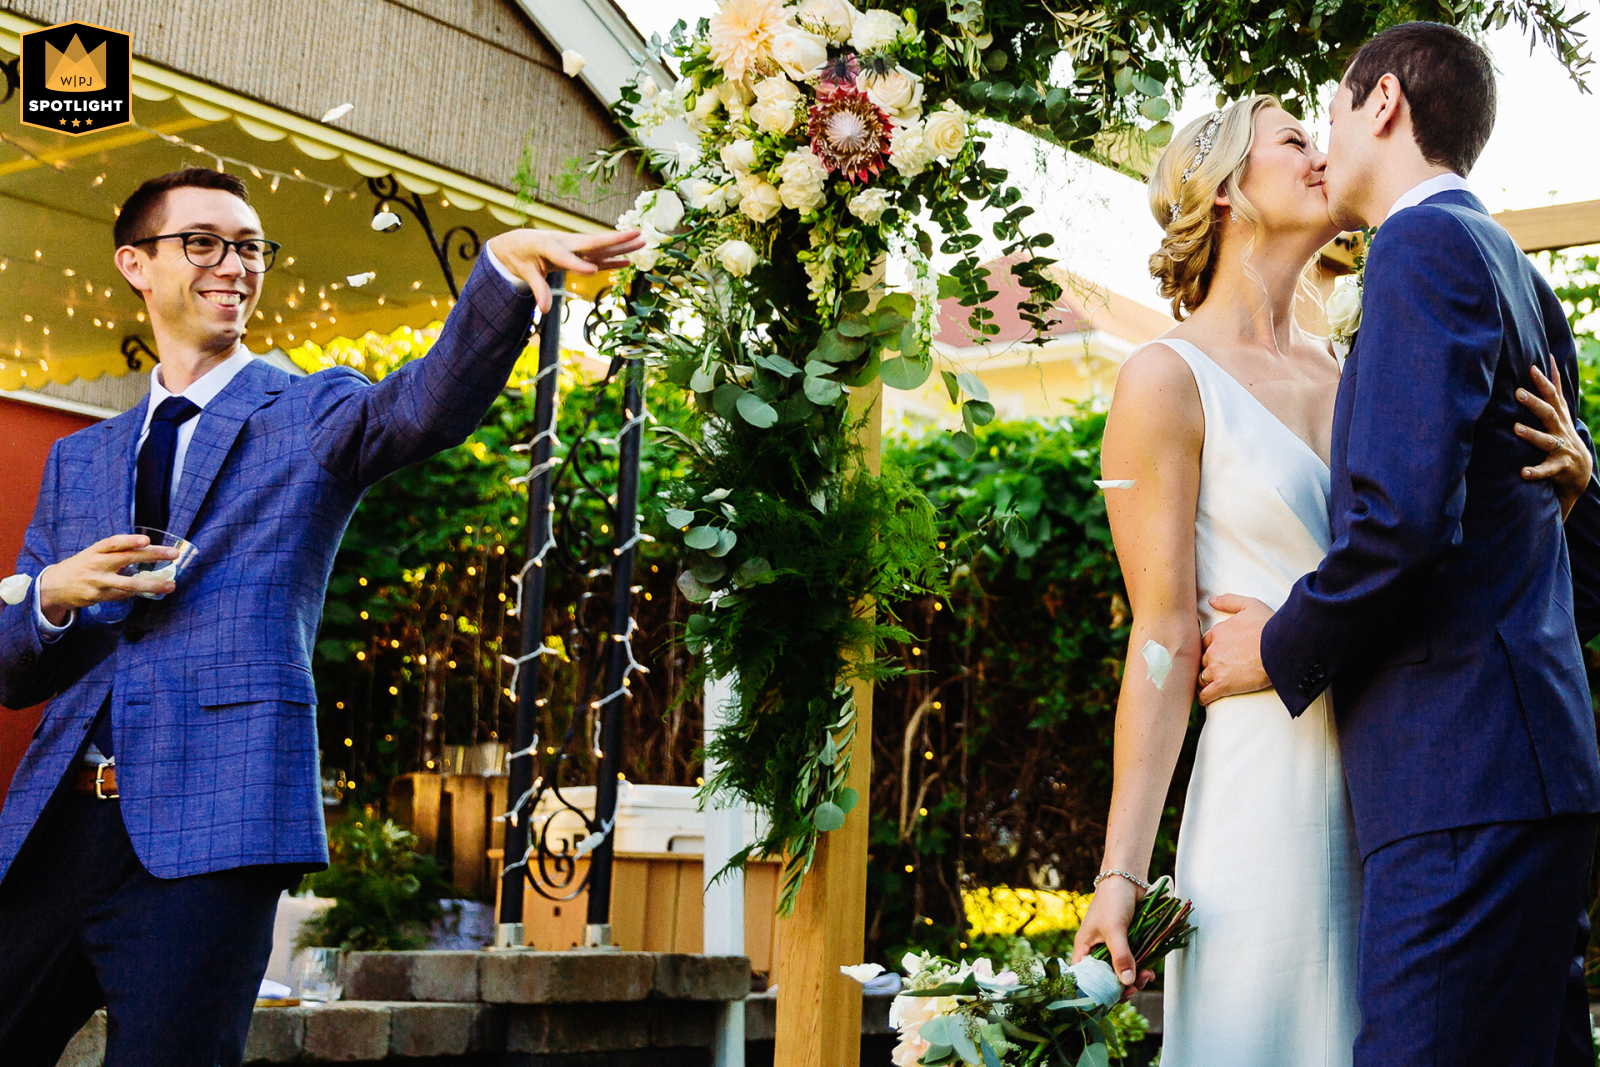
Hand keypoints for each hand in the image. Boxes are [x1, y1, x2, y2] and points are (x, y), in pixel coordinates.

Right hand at [37, 534, 179, 623]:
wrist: (54, 586)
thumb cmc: (83, 566)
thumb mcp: (94, 554)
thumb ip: (116, 552)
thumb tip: (150, 551)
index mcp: (96, 550)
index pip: (113, 542)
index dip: (129, 540)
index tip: (146, 540)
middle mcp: (96, 564)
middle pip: (127, 559)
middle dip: (153, 556)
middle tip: (174, 555)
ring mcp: (97, 582)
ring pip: (129, 584)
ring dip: (152, 585)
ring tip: (171, 585)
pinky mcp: (98, 597)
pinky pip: (123, 595)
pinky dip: (136, 593)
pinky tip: (147, 592)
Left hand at [485, 228, 645, 312]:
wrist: (520, 242)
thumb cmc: (521, 256)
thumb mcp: (524, 272)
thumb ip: (537, 289)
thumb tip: (545, 310)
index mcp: (547, 245)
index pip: (564, 256)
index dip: (577, 264)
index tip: (593, 271)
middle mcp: (565, 242)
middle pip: (592, 242)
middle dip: (614, 240)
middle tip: (636, 234)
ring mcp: (575, 246)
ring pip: (601, 246)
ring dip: (622, 244)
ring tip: (643, 241)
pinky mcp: (579, 253)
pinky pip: (599, 256)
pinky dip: (613, 259)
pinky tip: (628, 260)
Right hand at [1072, 877, 1154, 999]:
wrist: (1128, 879)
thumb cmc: (1112, 900)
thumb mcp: (1114, 929)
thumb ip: (1121, 956)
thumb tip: (1127, 982)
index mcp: (1085, 949)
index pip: (1085, 979)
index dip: (1097, 991)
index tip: (1115, 995)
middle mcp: (1098, 952)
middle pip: (1106, 980)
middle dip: (1122, 987)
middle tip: (1135, 988)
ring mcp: (1114, 949)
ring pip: (1123, 974)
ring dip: (1136, 979)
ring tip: (1147, 975)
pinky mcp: (1130, 945)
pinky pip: (1134, 965)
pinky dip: (1142, 970)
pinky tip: (1150, 969)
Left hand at [1198, 594, 1273, 704]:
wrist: (1280, 648)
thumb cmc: (1268, 626)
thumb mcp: (1249, 605)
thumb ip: (1229, 601)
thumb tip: (1211, 600)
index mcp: (1217, 633)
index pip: (1205, 644)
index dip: (1210, 649)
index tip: (1216, 654)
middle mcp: (1213, 650)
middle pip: (1204, 660)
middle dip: (1209, 665)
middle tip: (1218, 670)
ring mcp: (1217, 668)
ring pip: (1202, 677)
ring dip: (1205, 681)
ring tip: (1209, 685)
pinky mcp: (1224, 685)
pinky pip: (1206, 694)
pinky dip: (1204, 697)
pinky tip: (1204, 699)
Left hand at [1516, 363, 1591, 518]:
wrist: (1580, 470)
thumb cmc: (1563, 435)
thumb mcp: (1560, 412)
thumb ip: (1554, 390)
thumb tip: (1549, 360)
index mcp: (1559, 416)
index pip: (1553, 395)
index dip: (1544, 380)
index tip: (1531, 366)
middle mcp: (1560, 430)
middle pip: (1548, 413)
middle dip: (1534, 402)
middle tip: (1517, 392)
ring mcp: (1561, 448)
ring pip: (1546, 440)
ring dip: (1532, 434)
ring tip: (1516, 428)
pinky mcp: (1559, 466)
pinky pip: (1547, 470)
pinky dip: (1536, 471)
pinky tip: (1523, 472)